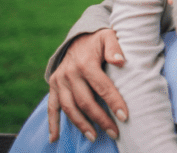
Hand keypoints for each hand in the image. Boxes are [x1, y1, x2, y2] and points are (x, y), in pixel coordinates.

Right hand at [47, 28, 127, 142]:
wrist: (78, 38)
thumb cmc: (98, 40)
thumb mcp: (108, 36)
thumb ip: (114, 47)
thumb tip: (120, 61)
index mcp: (85, 63)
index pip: (102, 87)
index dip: (114, 102)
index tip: (124, 116)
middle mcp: (70, 74)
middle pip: (85, 101)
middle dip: (101, 119)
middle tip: (115, 132)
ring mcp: (59, 81)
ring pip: (69, 107)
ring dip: (81, 124)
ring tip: (94, 137)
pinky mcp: (53, 86)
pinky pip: (51, 107)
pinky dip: (52, 123)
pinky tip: (54, 138)